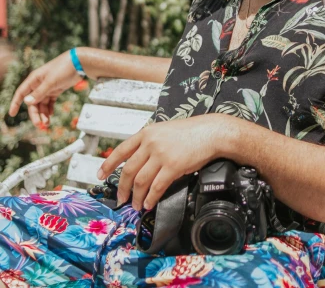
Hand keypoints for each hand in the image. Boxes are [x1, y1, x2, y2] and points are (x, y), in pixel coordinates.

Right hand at [9, 51, 84, 125]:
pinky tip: (51, 115)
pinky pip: (49, 101)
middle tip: (39, 124)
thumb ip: (39, 92)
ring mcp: (48, 87)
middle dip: (35, 114)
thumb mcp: (51, 82)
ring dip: (43, 113)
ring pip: (41, 103)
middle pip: (32, 102)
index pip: (21, 93)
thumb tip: (26, 102)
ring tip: (47, 123)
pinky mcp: (56, 89)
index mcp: (34, 79)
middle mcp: (39, 84)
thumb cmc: (63, 68)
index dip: (15, 103)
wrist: (79, 63)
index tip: (12, 114)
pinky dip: (49, 109)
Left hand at [96, 114, 225, 211]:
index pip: (121, 150)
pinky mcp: (173, 166)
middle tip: (121, 199)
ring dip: (137, 197)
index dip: (109, 164)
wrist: (210, 132)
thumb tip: (138, 161)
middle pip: (129, 170)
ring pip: (141, 181)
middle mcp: (151, 142)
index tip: (100, 175)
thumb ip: (150, 142)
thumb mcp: (164, 130)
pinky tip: (150, 203)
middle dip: (123, 188)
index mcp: (147, 132)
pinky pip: (157, 187)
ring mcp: (161, 154)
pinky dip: (151, 198)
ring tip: (137, 205)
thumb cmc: (190, 132)